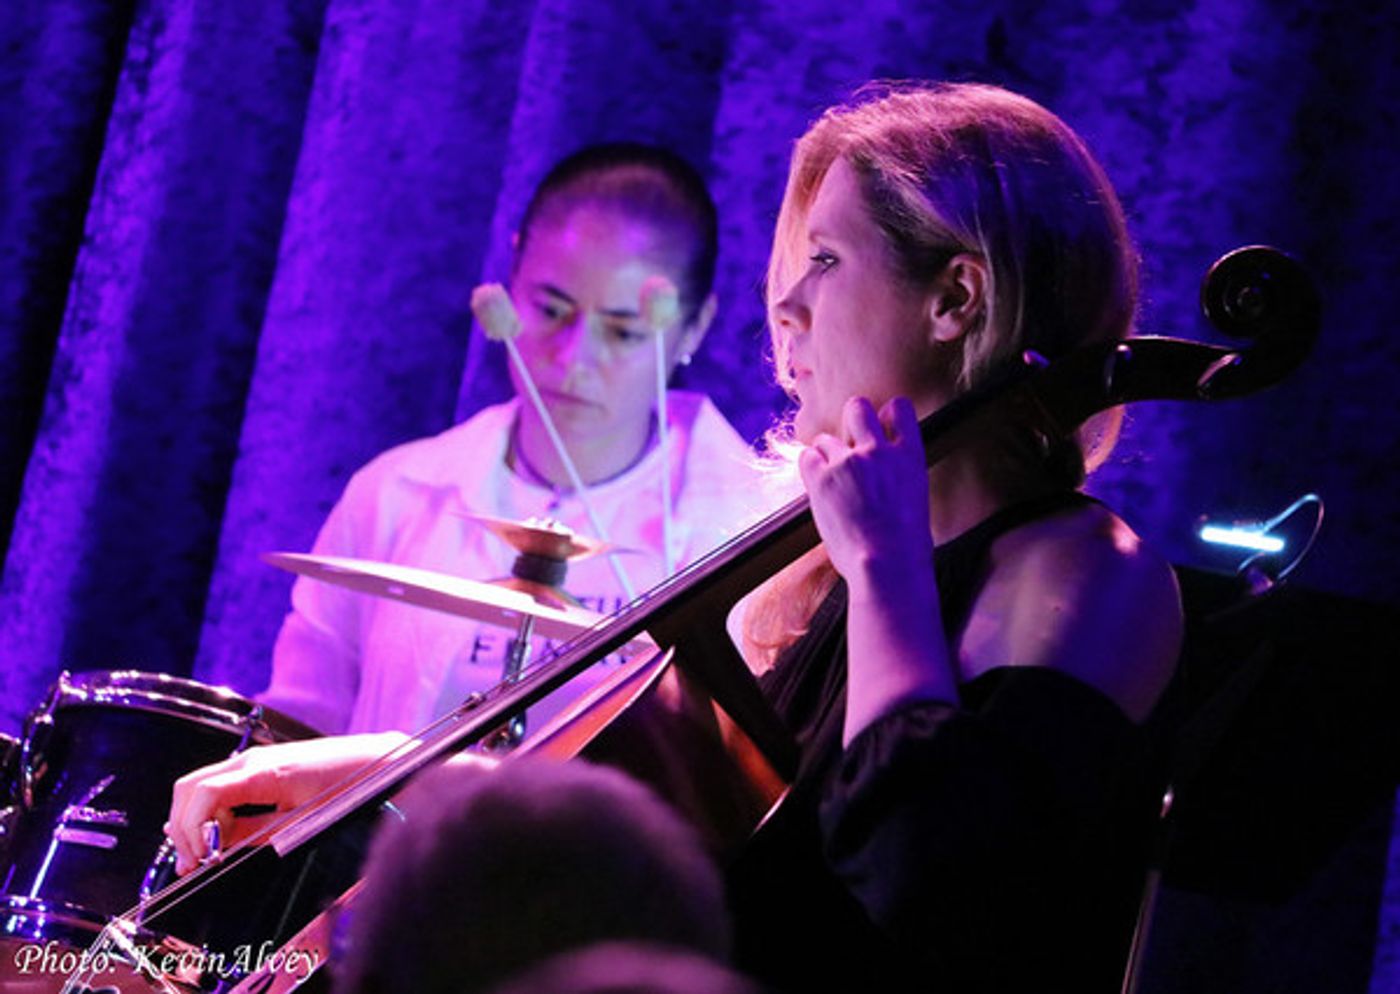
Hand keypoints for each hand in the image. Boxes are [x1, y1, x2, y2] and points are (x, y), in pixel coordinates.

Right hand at [164, 731, 409, 874]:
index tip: (197, 859)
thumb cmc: (347, 789)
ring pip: (201, 784)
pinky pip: (221, 783)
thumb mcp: (298, 823)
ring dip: (194, 817)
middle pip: (189, 787)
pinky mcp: (263, 764)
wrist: (377, 761)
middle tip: (192, 862)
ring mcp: (255, 759)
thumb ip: (253, 835)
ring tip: (205, 852)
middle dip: (183, 826)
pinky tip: (220, 832)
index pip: (200, 794)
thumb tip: (217, 850)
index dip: (190, 830)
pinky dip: (211, 808)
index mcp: (262, 772)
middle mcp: (252, 760)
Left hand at [798, 396, 933, 584]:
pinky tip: (817, 487)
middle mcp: (879, 451)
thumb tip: (879, 477)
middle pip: (857, 407)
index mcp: (910, 457)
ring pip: (825, 438)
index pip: (900, 409)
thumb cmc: (903, 547)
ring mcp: (849, 462)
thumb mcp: (914, 500)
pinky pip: (806, 457)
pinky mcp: (822, 477)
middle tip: (848, 444)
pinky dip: (809, 468)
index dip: (886, 413)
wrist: (887, 565)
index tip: (880, 427)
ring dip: (825, 456)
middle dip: (850, 418)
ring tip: (833, 485)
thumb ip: (896, 476)